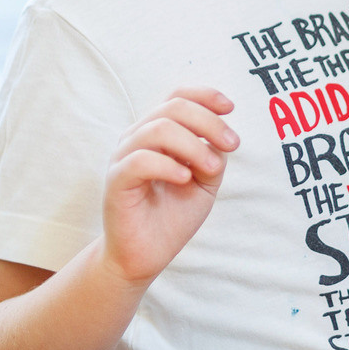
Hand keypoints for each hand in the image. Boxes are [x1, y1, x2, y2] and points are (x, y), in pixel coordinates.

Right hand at [102, 87, 238, 284]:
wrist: (148, 254)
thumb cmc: (175, 213)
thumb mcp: (206, 178)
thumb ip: (214, 153)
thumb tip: (219, 137)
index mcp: (159, 131)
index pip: (178, 96)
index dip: (205, 95)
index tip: (231, 108)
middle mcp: (138, 137)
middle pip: (174, 108)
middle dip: (209, 122)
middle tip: (232, 145)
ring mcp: (124, 157)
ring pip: (158, 129)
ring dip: (193, 145)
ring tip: (211, 168)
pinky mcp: (116, 181)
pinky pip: (139, 160)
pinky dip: (168, 165)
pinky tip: (185, 178)